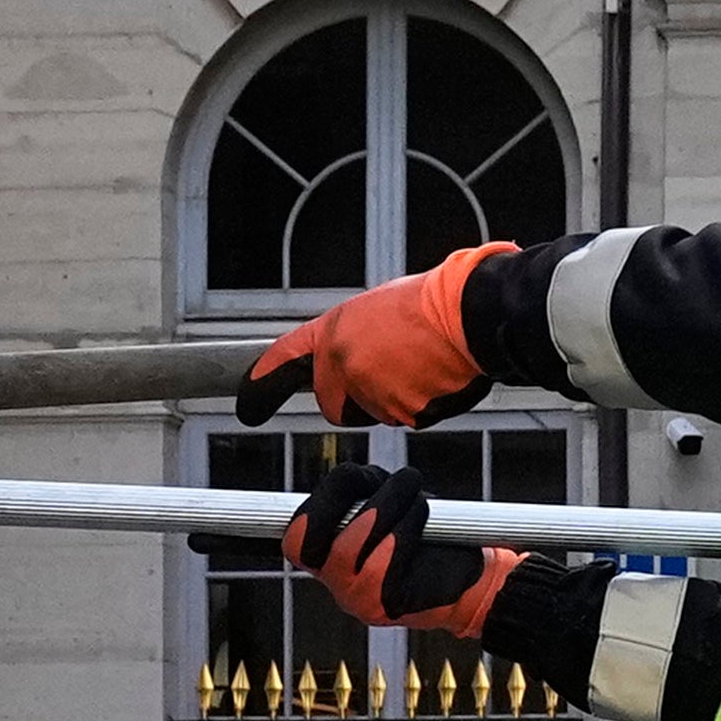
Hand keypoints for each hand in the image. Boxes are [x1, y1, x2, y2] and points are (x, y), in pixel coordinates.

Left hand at [239, 243, 505, 426]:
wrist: (472, 310)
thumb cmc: (435, 302)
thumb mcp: (379, 308)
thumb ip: (354, 338)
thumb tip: (355, 357)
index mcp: (336, 329)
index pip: (286, 358)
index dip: (263, 382)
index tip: (248, 404)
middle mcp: (344, 360)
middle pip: (335, 406)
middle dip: (356, 399)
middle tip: (393, 371)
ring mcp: (371, 389)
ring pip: (376, 413)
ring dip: (396, 398)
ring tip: (423, 362)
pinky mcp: (401, 410)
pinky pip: (408, 418)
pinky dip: (423, 404)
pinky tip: (437, 376)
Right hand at [279, 463, 519, 638]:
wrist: (474, 577)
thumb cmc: (426, 535)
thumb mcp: (386, 504)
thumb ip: (359, 492)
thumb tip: (349, 477)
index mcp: (327, 556)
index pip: (293, 538)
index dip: (311, 505)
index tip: (348, 478)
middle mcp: (335, 582)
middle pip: (303, 542)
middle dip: (339, 498)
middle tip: (378, 477)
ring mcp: (356, 599)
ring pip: (346, 547)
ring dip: (384, 506)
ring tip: (414, 495)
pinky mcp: (385, 607)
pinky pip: (383, 561)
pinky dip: (405, 528)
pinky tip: (423, 519)